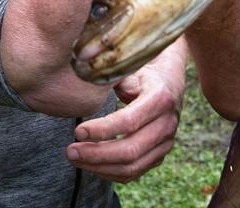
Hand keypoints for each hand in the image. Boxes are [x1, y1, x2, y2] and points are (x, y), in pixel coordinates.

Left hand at [67, 39, 186, 182]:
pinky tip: (90, 165)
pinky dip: (109, 172)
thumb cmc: (141, 72)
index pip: (129, 122)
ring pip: (132, 167)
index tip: (78, 132)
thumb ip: (114, 78)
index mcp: (160, 99)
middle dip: (96, 155)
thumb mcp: (131, 67)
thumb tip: (91, 90)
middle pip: (130, 151)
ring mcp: (165, 143)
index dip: (102, 130)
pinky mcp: (159, 155)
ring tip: (75, 158)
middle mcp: (167, 124)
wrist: (169, 82)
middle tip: (70, 151)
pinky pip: (134, 172)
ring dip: (99, 167)